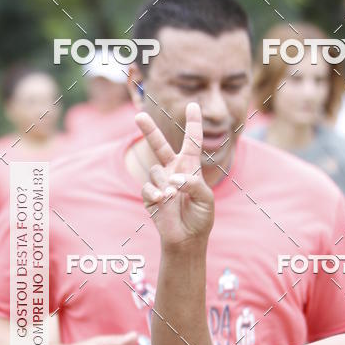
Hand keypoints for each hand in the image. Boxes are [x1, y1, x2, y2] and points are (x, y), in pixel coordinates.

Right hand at [135, 102, 213, 247]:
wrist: (187, 238)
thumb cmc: (200, 218)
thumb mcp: (206, 199)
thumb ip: (194, 184)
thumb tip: (174, 179)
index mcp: (190, 168)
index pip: (191, 142)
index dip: (193, 124)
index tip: (193, 105)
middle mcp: (173, 171)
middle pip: (160, 146)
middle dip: (148, 131)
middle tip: (138, 115)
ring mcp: (160, 182)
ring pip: (157, 171)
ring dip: (165, 183)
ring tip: (172, 197)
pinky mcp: (149, 195)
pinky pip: (148, 187)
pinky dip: (156, 194)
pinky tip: (161, 201)